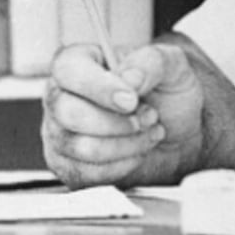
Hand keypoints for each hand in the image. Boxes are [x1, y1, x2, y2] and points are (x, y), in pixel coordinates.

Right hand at [41, 41, 201, 187]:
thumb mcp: (171, 64)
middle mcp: (58, 95)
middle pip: (70, 114)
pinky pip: (86, 174)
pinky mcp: (67, 165)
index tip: (132, 100)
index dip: (99, 87)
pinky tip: (138, 151)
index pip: (68, 70)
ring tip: (151, 132)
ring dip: (127, 145)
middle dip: (119, 122)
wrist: (175, 127)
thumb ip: (151, 62)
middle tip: (151, 116)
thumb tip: (130, 79)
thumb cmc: (164, 88)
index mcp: (77, 60)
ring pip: (81, 148)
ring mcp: (58, 133)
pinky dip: (122, 166)